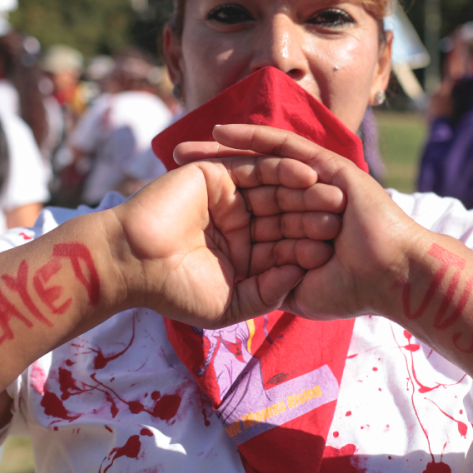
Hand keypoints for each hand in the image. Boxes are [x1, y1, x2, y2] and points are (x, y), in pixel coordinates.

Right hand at [110, 154, 344, 327]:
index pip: (282, 249)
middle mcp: (238, 225)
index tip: (335, 258)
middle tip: (342, 221)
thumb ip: (266, 293)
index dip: (307, 252)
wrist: (130, 266)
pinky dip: (281, 169)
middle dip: (312, 218)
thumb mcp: (231, 304)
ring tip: (333, 197)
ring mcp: (228, 199)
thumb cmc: (175, 292)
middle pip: (284, 217)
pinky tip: (308, 176)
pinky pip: (255, 168)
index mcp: (242, 256)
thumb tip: (298, 277)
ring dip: (304, 193)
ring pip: (275, 191)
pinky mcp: (215, 174)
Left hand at [174, 124, 433, 319]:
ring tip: (184, 146)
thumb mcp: (295, 291)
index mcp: (291, 228)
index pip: (244, 210)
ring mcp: (314, 182)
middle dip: (207, 174)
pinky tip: (221, 130)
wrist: (392, 277)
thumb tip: (244, 290)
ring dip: (221, 152)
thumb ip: (269, 284)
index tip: (175, 205)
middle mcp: (300, 200)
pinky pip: (283, 146)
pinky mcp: (327, 167)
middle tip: (171, 164)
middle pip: (245, 181)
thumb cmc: (349, 291)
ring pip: (259, 161)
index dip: (210, 205)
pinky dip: (253, 137)